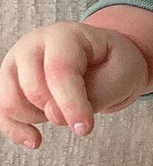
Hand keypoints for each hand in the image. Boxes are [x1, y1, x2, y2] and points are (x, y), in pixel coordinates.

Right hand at [0, 21, 148, 149]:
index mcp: (67, 34)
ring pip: (12, 103)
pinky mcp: (7, 82)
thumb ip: (93, 94)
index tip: (84, 128)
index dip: (71, 103)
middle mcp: (34, 43)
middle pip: (34, 89)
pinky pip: (1, 114)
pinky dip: (18, 130)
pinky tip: (36, 139)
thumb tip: (53, 115)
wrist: (104, 57)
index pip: (60, 70)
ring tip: (64, 109)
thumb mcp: (120, 73)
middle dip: (58, 110)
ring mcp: (16, 62)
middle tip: (82, 108)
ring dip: (39, 118)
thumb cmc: (113, 62)